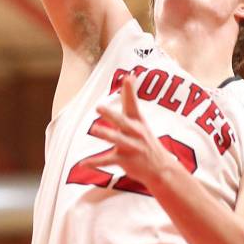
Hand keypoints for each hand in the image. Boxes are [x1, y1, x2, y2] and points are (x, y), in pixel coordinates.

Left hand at [79, 76, 171, 190]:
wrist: (160, 168)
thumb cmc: (145, 140)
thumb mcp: (139, 120)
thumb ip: (130, 99)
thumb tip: (129, 75)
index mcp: (137, 122)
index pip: (133, 104)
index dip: (130, 91)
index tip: (128, 77)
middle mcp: (135, 132)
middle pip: (123, 121)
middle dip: (111, 114)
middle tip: (99, 107)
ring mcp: (131, 147)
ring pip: (117, 139)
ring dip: (107, 134)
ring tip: (95, 129)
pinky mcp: (125, 160)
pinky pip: (108, 160)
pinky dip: (94, 162)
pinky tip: (83, 163)